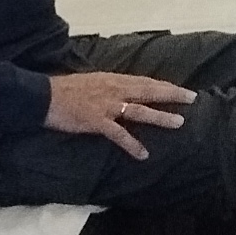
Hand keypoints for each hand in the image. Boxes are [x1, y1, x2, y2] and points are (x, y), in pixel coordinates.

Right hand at [44, 71, 190, 157]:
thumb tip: (124, 89)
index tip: (181, 89)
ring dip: (160, 117)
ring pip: (140, 110)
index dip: (164, 85)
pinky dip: (132, 144)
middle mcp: (114, 90)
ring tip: (179, 123)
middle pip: (149, 91)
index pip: (145, 81)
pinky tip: (143, 154)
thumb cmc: (65, 89)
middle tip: (192, 99)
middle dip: (172, 95)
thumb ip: (110, 85)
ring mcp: (107, 105)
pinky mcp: (97, 121)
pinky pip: (118, 134)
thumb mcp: (92, 81)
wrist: (43, 96)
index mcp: (113, 80)